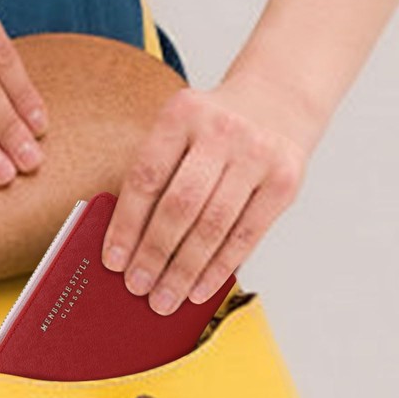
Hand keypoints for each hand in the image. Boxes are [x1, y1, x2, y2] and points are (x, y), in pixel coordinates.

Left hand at [101, 81, 310, 313]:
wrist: (279, 98)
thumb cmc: (215, 130)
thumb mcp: (181, 132)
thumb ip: (158, 177)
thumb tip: (129, 247)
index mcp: (183, 113)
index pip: (146, 177)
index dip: (126, 225)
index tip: (113, 262)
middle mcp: (221, 130)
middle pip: (180, 205)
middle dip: (154, 254)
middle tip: (138, 287)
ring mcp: (257, 155)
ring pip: (213, 226)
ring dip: (184, 270)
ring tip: (164, 299)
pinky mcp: (284, 181)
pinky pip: (246, 236)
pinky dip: (219, 268)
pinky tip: (199, 290)